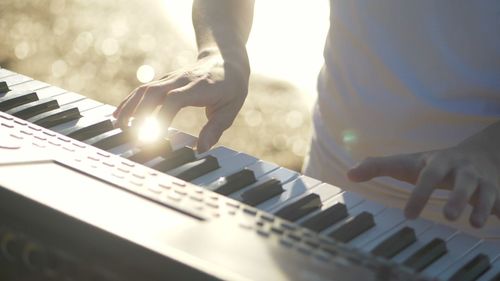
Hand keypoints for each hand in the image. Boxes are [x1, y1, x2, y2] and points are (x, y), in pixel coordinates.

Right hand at [113, 52, 249, 151]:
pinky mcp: (165, 80)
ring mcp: (171, 79)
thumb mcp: (230, 109)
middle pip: (154, 93)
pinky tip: (119, 114)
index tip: (154, 137)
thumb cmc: (231, 87)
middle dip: (139, 113)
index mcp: (199, 88)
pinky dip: (130, 101)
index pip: (175, 100)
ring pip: (145, 89)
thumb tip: (201, 149)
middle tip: (131, 136)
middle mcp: (181, 80)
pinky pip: (143, 89)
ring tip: (118, 126)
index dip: (162, 117)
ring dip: (130, 107)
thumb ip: (215, 129)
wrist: (226, 60)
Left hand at [347, 133, 499, 227]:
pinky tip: (497, 223)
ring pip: (487, 192)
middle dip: (457, 197)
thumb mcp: (409, 163)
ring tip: (475, 223)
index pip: (427, 177)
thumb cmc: (436, 164)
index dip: (419, 194)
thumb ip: (379, 167)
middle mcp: (462, 170)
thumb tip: (349, 174)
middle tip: (448, 216)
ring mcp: (483, 181)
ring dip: (483, 206)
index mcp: (439, 163)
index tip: (408, 216)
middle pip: (462, 181)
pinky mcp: (498, 192)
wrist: (482, 153)